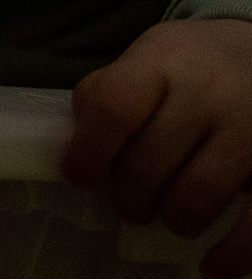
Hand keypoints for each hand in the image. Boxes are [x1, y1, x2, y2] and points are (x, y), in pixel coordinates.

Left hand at [63, 18, 251, 275]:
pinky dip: (232, 253)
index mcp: (163, 60)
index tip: (80, 177)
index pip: (113, 108)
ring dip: (173, 219)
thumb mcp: (147, 57)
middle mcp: (209, 92)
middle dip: (129, 196)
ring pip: (196, 197)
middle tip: (129, 203)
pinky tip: (213, 266)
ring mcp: (250, 128)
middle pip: (148, 162)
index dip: (88, 151)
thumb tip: (79, 150)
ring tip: (168, 214)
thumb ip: (110, 93)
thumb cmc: (191, 65)